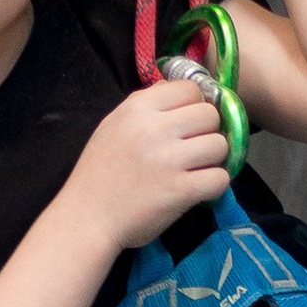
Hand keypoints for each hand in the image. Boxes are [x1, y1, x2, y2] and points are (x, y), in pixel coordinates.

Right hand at [65, 76, 230, 250]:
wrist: (87, 218)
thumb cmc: (98, 173)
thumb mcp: (112, 126)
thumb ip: (143, 105)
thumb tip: (174, 88)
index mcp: (137, 109)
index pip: (190, 89)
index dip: (195, 104)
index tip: (188, 123)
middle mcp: (154, 129)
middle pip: (210, 115)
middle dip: (208, 131)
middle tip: (195, 148)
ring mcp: (169, 160)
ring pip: (219, 145)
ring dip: (214, 159)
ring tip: (198, 169)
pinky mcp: (181, 190)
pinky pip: (220, 177)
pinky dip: (215, 184)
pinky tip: (200, 188)